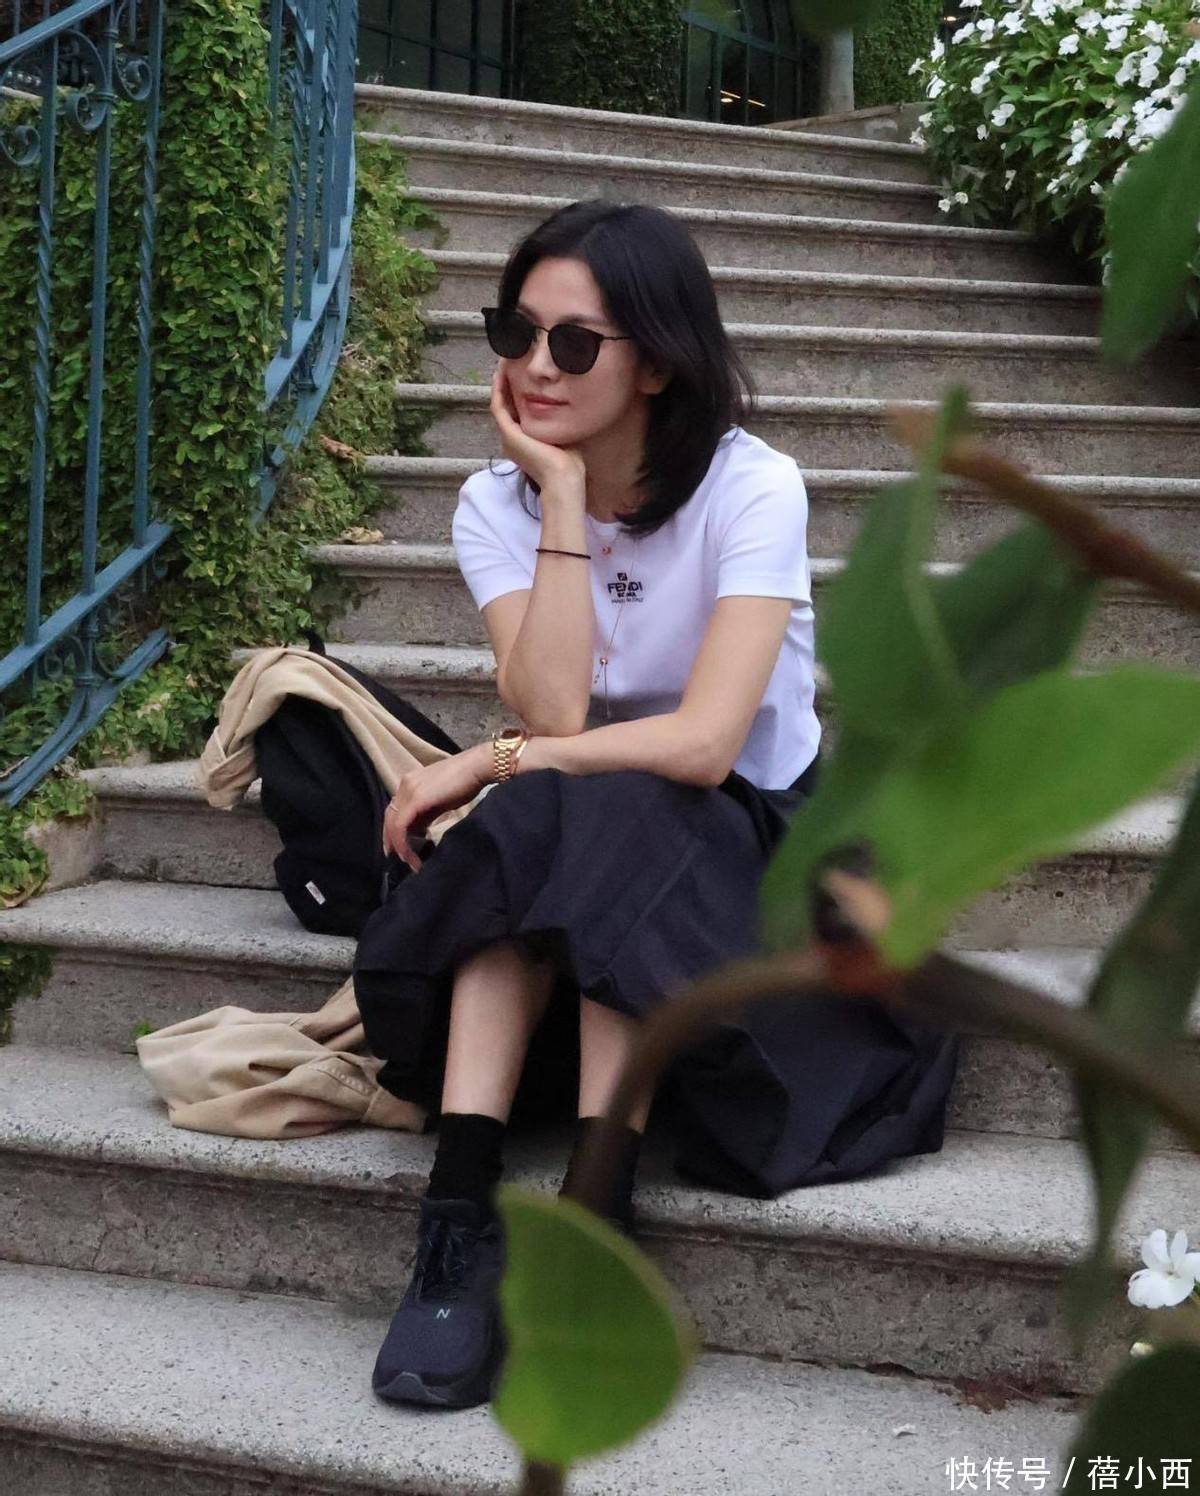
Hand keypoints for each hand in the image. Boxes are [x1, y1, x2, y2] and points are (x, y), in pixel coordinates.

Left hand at [383, 744, 494, 872]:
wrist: (477, 768)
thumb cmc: (466, 783)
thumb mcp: (441, 802)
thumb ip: (426, 814)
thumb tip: (417, 830)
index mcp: (410, 783)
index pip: (395, 810)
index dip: (393, 830)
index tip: (398, 848)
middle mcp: (405, 785)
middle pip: (389, 816)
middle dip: (391, 840)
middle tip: (398, 858)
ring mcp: (409, 790)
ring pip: (393, 822)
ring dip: (398, 845)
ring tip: (409, 860)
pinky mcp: (416, 799)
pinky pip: (401, 825)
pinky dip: (402, 842)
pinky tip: (411, 855)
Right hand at [490, 363, 586, 494]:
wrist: (563, 478)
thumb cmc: (568, 464)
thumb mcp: (561, 436)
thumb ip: (558, 423)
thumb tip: (568, 408)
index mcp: (522, 442)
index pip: (515, 412)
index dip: (515, 392)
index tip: (522, 374)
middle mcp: (511, 439)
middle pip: (505, 405)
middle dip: (506, 383)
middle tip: (509, 361)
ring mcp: (507, 436)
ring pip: (498, 402)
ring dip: (500, 382)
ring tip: (504, 362)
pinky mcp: (508, 433)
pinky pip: (498, 405)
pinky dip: (499, 388)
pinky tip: (502, 372)